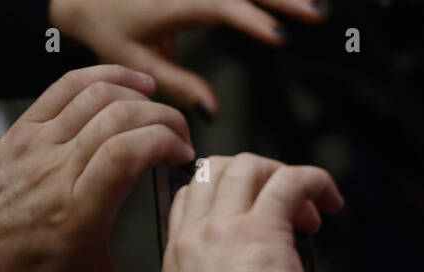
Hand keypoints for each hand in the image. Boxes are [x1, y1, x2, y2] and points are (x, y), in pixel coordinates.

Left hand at [0, 66, 193, 271]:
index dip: (164, 143)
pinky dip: (107, 77)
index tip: (184, 158)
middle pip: (119, 118)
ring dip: (141, 97)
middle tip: (182, 139)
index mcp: (78, 212)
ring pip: (98, 96)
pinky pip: (69, 85)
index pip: (125, 153)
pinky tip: (134, 85)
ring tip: (163, 113)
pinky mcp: (27, 126)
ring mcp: (39, 142)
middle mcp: (57, 170)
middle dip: (164, 120)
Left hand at [50, 0, 325, 115]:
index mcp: (172, 1)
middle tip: (317, 15)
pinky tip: (289, 1)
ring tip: (315, 7)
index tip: (278, 36)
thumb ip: (178, 86)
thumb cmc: (107, 27)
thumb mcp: (135, 63)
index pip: (220, 7)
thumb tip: (211, 110)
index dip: (251, 20)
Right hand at [163, 153, 343, 271]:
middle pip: (216, 171)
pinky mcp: (263, 227)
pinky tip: (331, 200)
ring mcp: (225, 227)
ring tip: (310, 214)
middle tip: (289, 216)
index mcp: (180, 260)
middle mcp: (196, 236)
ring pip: (249, 167)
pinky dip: (315, 181)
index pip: (191, 199)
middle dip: (255, 180)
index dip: (227, 198)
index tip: (258, 221)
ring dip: (282, 178)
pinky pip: (290, 181)